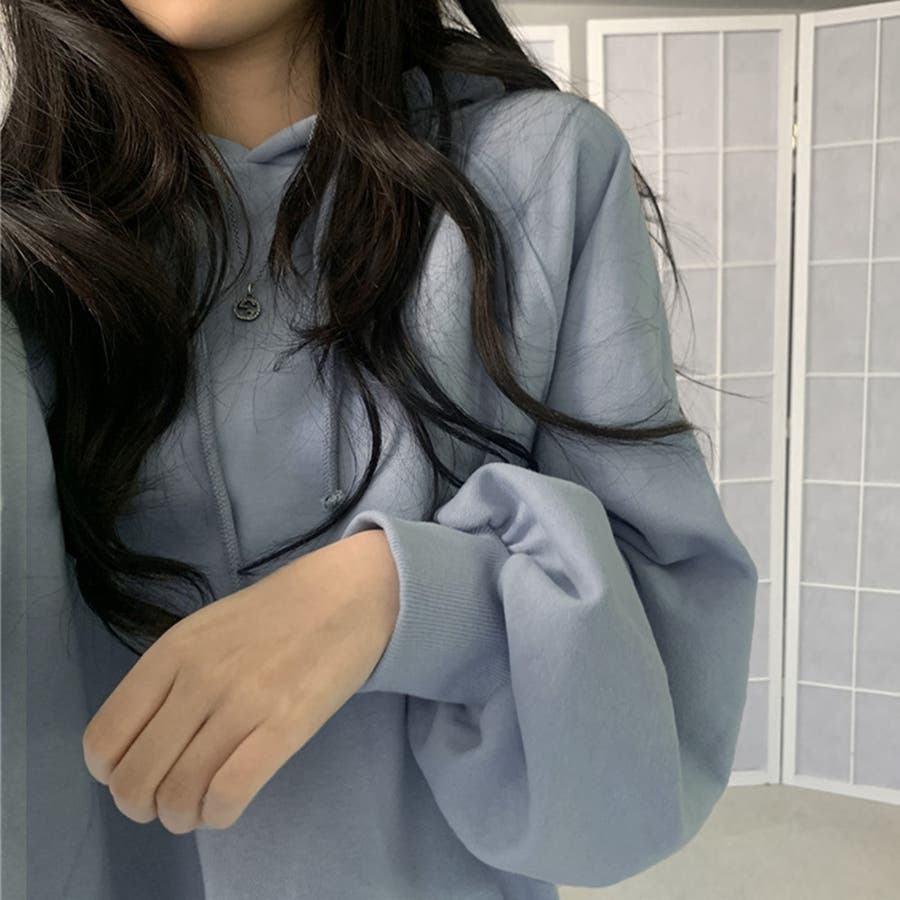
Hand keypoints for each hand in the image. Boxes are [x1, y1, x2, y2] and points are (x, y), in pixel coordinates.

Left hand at [81, 529, 398, 833]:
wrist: (345, 596)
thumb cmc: (274, 616)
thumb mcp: (204, 631)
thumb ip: (167, 680)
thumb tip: (140, 747)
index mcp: (170, 653)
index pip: (103, 741)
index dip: (112, 774)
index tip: (138, 773)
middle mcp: (197, 679)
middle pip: (135, 780)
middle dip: (145, 806)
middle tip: (170, 798)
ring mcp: (241, 704)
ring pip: (178, 796)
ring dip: (183, 816)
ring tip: (201, 804)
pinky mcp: (284, 726)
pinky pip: (228, 795)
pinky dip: (218, 815)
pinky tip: (227, 804)